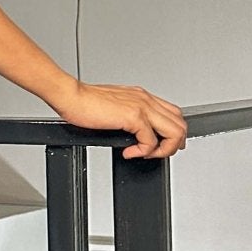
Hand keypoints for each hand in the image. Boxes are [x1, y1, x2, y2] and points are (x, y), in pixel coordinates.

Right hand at [49, 78, 187, 158]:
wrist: (70, 96)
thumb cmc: (84, 102)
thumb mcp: (113, 107)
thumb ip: (126, 116)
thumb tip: (132, 133)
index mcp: (142, 96)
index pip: (173, 114)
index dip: (173, 133)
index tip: (162, 145)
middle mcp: (145, 99)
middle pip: (180, 123)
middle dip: (173, 144)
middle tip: (157, 153)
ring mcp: (142, 107)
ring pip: (174, 132)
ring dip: (164, 149)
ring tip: (146, 154)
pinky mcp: (134, 117)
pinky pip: (151, 141)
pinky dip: (143, 152)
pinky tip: (129, 152)